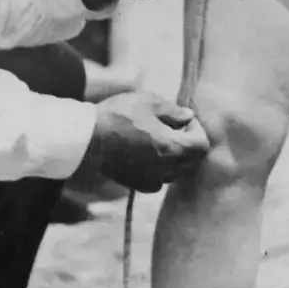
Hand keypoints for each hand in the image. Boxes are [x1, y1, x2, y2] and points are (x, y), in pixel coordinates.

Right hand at [86, 92, 210, 191]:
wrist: (86, 139)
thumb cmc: (118, 116)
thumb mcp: (149, 102)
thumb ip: (174, 111)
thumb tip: (189, 117)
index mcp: (173, 149)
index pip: (202, 146)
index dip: (196, 130)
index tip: (180, 120)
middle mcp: (165, 169)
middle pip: (188, 158)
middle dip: (182, 142)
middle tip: (163, 126)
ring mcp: (151, 180)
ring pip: (172, 169)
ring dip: (168, 155)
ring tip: (149, 137)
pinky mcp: (137, 185)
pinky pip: (156, 178)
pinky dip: (154, 166)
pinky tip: (139, 151)